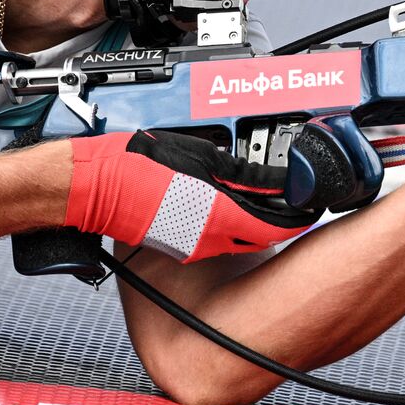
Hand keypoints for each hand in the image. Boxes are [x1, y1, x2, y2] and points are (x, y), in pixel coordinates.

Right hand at [67, 130, 321, 262]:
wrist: (95, 187)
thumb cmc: (137, 167)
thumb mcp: (202, 158)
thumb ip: (243, 175)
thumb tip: (272, 180)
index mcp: (218, 216)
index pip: (275, 227)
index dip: (297, 217)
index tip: (309, 206)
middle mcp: (209, 239)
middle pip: (260, 236)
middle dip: (277, 220)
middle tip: (288, 200)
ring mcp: (192, 246)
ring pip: (237, 238)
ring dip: (251, 222)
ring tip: (257, 198)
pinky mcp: (178, 246)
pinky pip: (213, 238)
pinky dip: (226, 224)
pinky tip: (222, 205)